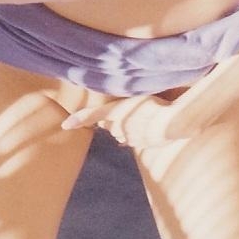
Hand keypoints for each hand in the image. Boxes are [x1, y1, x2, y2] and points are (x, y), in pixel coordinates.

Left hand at [61, 93, 188, 148]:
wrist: (174, 122)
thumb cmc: (158, 104)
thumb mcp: (139, 96)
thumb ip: (123, 105)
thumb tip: (111, 118)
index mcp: (116, 112)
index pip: (92, 115)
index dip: (78, 119)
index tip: (64, 124)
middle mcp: (119, 125)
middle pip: (108, 124)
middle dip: (110, 120)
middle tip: (124, 109)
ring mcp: (129, 136)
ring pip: (119, 132)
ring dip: (124, 126)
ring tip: (138, 116)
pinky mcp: (140, 142)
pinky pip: (130, 139)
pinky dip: (132, 135)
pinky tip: (138, 132)